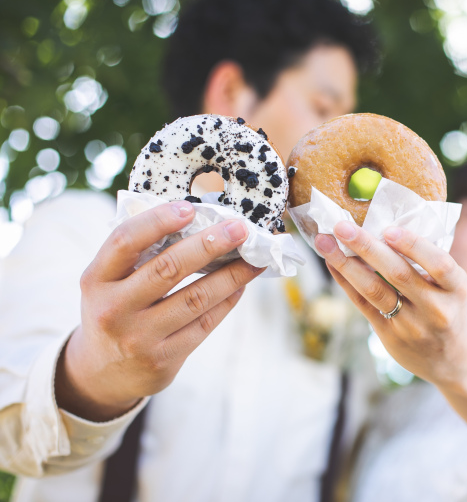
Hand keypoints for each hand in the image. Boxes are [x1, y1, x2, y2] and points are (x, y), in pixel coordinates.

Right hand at [56, 201, 263, 420]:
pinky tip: (241, 285)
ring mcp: (139, 337)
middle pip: (169, 268)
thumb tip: (195, 219)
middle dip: (210, 244)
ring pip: (196, 298)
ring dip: (231, 275)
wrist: (102, 375)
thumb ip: (138, 254)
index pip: (125, 241)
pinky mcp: (164, 358)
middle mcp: (114, 309)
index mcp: (96, 279)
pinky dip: (227, 300)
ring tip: (253, 258)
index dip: (158, 220)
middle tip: (239, 229)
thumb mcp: (108, 283)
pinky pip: (205, 323)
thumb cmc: (114, 311)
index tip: (190, 207)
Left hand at [314, 221, 466, 385]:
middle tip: (342, 226)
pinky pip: (363, 304)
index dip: (414, 246)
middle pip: (398, 274)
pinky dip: (346, 281)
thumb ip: (427, 262)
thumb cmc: (448, 308)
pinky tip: (332, 263)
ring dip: (346, 264)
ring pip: (375, 290)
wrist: (450, 359)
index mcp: (456, 289)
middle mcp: (435, 308)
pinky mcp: (389, 335)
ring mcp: (411, 324)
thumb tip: (383, 226)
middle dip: (367, 247)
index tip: (389, 229)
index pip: (439, 264)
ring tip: (325, 242)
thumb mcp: (451, 286)